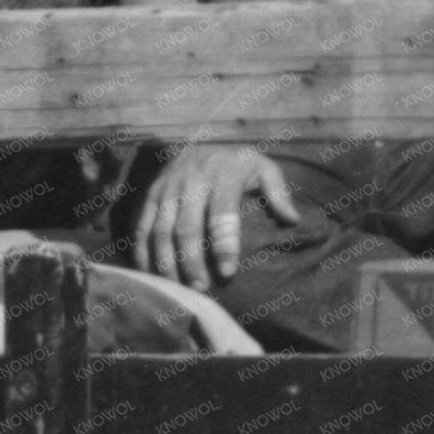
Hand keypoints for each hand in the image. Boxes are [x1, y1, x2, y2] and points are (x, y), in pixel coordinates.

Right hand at [131, 144, 301, 290]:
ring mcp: (167, 187)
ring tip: (179, 289)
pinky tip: (149, 273)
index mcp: (223, 174)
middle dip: (192, 261)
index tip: (228, 273)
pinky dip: (142, 252)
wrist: (202, 144)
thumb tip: (292, 219)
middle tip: (201, 289)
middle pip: (187, 226)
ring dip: (167, 262)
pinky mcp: (150, 195)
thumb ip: (278, 192)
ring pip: (161, 229)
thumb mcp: (264, 168)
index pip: (222, 213)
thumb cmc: (239, 165)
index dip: (224, 244)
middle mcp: (191, 180)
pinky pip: (142, 226)